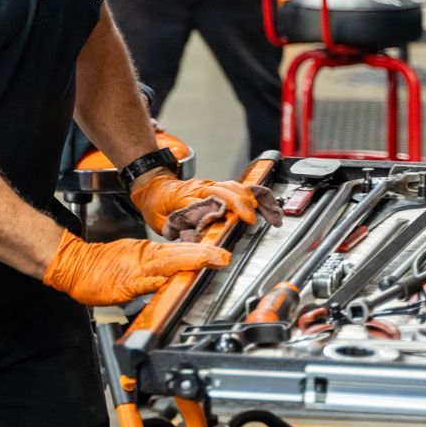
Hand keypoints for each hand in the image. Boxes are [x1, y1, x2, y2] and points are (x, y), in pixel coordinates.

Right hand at [42, 229, 229, 305]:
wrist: (71, 266)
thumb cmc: (100, 266)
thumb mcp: (131, 260)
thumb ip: (154, 267)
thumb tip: (179, 272)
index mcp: (148, 253)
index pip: (180, 251)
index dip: (201, 251)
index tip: (221, 253)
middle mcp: (145, 258)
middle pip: (179, 255)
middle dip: (203, 255)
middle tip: (223, 256)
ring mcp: (137, 271)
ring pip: (167, 264)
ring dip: (190, 262)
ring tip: (210, 260)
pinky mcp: (126, 285)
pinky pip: (147, 282)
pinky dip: (161, 280)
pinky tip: (174, 278)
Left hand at [130, 172, 283, 239]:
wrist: (153, 185)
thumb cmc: (156, 203)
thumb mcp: (161, 221)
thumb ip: (178, 230)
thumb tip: (197, 241)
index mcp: (186, 197)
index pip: (208, 202)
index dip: (222, 211)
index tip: (234, 220)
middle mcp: (203, 189)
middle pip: (228, 191)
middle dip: (242, 204)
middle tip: (252, 220)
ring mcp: (212, 187)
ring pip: (237, 188)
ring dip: (256, 200)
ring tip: (272, 215)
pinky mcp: (219, 188)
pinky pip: (240, 188)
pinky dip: (257, 195)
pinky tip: (269, 205)